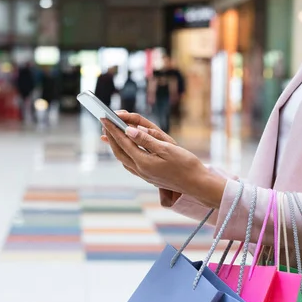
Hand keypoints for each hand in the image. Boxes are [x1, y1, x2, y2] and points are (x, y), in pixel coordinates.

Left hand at [101, 118, 225, 208]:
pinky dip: (124, 154)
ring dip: (115, 146)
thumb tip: (129, 131)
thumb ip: (147, 140)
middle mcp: (140, 170)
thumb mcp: (167, 149)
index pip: (123, 142)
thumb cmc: (186, 165)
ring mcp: (143, 175)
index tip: (104, 118)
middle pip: (119, 151)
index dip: (112, 129)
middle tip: (104, 123)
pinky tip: (125, 149)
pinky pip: (130, 164)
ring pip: (123, 158)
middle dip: (110, 137)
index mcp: (143, 162)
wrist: (196, 184)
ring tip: (110, 134)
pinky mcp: (148, 177)